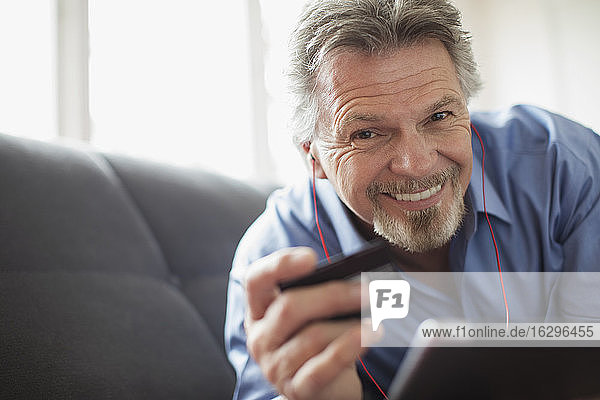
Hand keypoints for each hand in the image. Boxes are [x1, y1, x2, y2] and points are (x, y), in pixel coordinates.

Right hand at [244, 247, 369, 399]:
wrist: (324, 389)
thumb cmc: (319, 341)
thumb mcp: (313, 315)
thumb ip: (320, 296)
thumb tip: (354, 282)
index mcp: (259, 310)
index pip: (256, 280)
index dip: (280, 265)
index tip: (311, 258)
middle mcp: (261, 337)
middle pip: (290, 308)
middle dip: (333, 295)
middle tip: (367, 291)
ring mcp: (275, 366)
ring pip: (312, 336)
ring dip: (349, 325)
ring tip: (375, 319)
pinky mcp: (297, 389)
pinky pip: (323, 367)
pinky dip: (349, 348)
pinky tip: (369, 336)